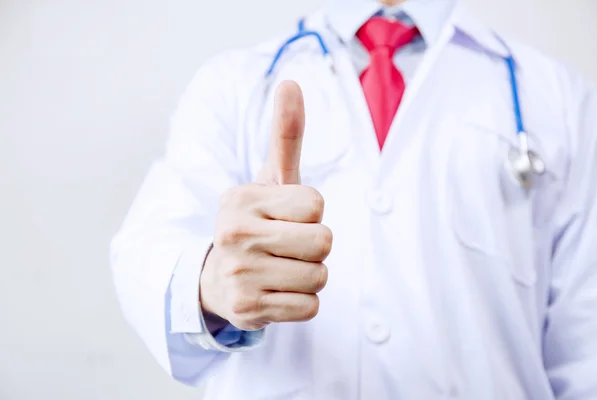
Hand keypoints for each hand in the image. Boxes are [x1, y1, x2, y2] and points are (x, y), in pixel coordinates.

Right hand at [200, 80, 332, 331]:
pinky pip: (310, 308)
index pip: (317, 205)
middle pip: (324, 242)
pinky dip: (302, 302)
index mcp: (241, 199)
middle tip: (286, 245)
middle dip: (315, 245)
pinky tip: (276, 291)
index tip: (286, 216)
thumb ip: (286, 135)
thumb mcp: (271, 180)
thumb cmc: (257, 222)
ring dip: (310, 274)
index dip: (311, 212)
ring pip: (319, 276)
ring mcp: (239, 275)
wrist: (219, 278)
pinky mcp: (247, 310)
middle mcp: (234, 235)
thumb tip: (291, 82)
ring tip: (281, 268)